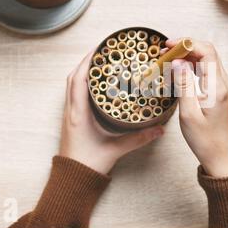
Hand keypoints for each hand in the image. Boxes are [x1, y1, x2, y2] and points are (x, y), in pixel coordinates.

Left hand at [59, 51, 164, 174]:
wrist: (72, 180)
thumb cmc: (88, 165)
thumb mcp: (115, 149)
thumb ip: (138, 139)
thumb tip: (159, 130)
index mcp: (78, 114)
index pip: (79, 80)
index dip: (88, 61)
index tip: (99, 48)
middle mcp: (70, 111)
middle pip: (73, 77)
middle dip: (86, 61)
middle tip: (102, 51)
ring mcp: (69, 115)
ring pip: (71, 85)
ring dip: (83, 71)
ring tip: (99, 63)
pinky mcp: (72, 120)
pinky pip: (73, 94)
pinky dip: (81, 83)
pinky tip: (95, 85)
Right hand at [166, 39, 227, 177]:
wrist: (220, 156)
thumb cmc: (205, 140)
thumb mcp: (188, 113)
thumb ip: (184, 84)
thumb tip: (178, 62)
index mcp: (217, 88)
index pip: (206, 51)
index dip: (187, 43)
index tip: (168, 45)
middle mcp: (223, 83)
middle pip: (207, 52)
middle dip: (185, 47)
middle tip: (164, 53)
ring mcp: (223, 87)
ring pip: (206, 60)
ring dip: (188, 57)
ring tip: (168, 61)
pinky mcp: (219, 92)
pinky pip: (206, 71)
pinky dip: (192, 67)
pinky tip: (178, 72)